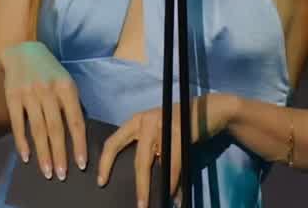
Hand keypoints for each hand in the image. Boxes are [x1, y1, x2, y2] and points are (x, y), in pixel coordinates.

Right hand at [0, 40, 86, 180]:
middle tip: (62, 174)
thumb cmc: (49, 71)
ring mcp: (30, 93)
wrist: (22, 51)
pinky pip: (19, 123)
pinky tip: (26, 157)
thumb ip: (71, 103)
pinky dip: (22, 142)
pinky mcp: (13, 96)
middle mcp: (49, 90)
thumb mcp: (65, 80)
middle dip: (59, 154)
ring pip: (38, 129)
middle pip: (56, 128)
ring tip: (47, 171)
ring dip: (43, 153)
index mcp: (66, 87)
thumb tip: (78, 132)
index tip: (81, 164)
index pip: (75, 120)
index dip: (78, 143)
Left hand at [97, 93, 237, 207]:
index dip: (105, 163)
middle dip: (139, 186)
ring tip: (151, 204)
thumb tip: (136, 179)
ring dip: (152, 187)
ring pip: (154, 164)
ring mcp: (162, 124)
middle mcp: (145, 120)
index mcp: (136, 121)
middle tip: (138, 205)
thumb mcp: (156, 131)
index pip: (113, 142)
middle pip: (137, 159)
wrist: (206, 109)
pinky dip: (173, 182)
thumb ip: (146, 148)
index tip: (100, 182)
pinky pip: (173, 164)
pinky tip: (175, 195)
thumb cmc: (178, 124)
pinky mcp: (178, 131)